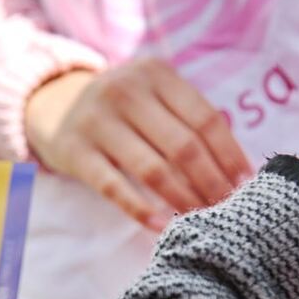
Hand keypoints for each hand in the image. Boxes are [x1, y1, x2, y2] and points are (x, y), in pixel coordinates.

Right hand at [25, 59, 252, 230]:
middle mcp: (126, 91)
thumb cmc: (122, 106)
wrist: (52, 102)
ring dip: (184, 199)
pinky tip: (164, 225)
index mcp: (156, 73)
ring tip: (203, 219)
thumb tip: (238, 169)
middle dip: (212, 183)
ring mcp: (97, 121)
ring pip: (153, 169)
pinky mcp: (74, 151)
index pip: (205, 118)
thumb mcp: (152, 93)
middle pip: (184, 146)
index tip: (246, 183)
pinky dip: (142, 209)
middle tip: (228, 208)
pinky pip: (114, 187)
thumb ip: (188, 118)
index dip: (230, 154)